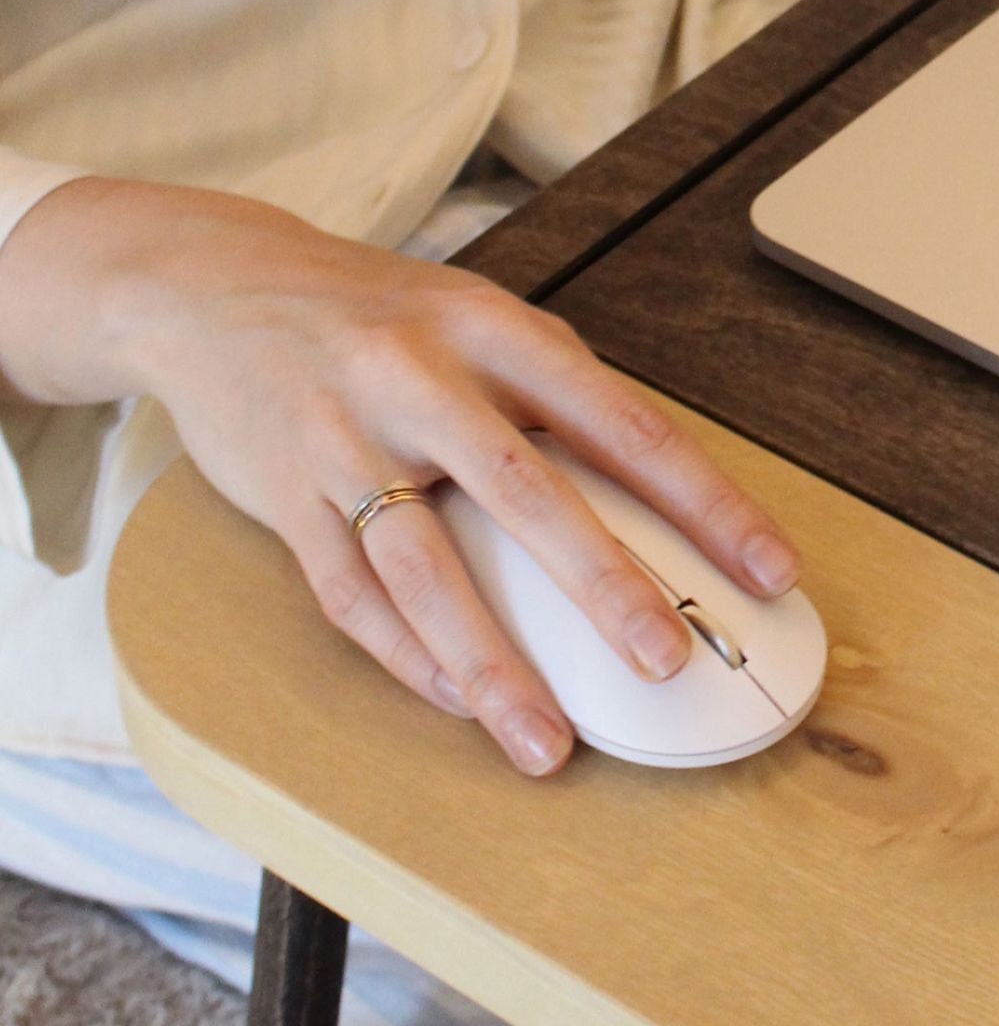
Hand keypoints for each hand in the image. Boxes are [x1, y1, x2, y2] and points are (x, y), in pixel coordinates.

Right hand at [0, 178, 798, 775]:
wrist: (201, 282)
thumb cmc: (375, 316)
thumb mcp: (476, 321)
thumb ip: (560, 399)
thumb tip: (670, 500)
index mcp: (491, 329)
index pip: (623, 423)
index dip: (706, 501)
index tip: (770, 570)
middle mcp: (417, 377)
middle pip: (525, 492)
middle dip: (603, 585)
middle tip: (667, 660)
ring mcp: (343, 439)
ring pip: (424, 567)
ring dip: (492, 665)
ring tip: (548, 743)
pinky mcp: (283, 495)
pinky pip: (350, 595)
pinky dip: (408, 658)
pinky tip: (461, 705)